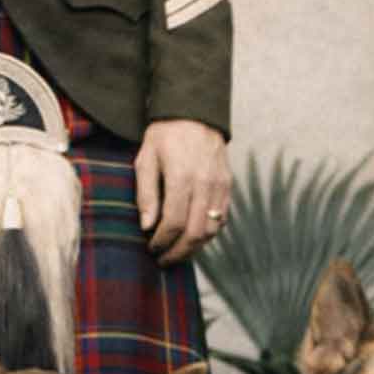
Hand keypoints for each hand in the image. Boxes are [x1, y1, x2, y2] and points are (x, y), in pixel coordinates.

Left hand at [134, 120, 229, 265]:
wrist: (194, 112)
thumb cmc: (165, 135)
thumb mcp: (146, 158)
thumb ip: (146, 193)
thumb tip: (147, 226)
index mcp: (181, 176)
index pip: (174, 222)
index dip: (162, 241)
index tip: (151, 248)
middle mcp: (205, 183)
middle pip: (195, 232)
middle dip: (178, 252)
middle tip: (163, 260)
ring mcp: (220, 185)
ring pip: (211, 230)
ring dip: (194, 248)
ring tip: (177, 253)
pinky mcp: (228, 185)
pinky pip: (222, 218)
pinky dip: (208, 233)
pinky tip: (193, 237)